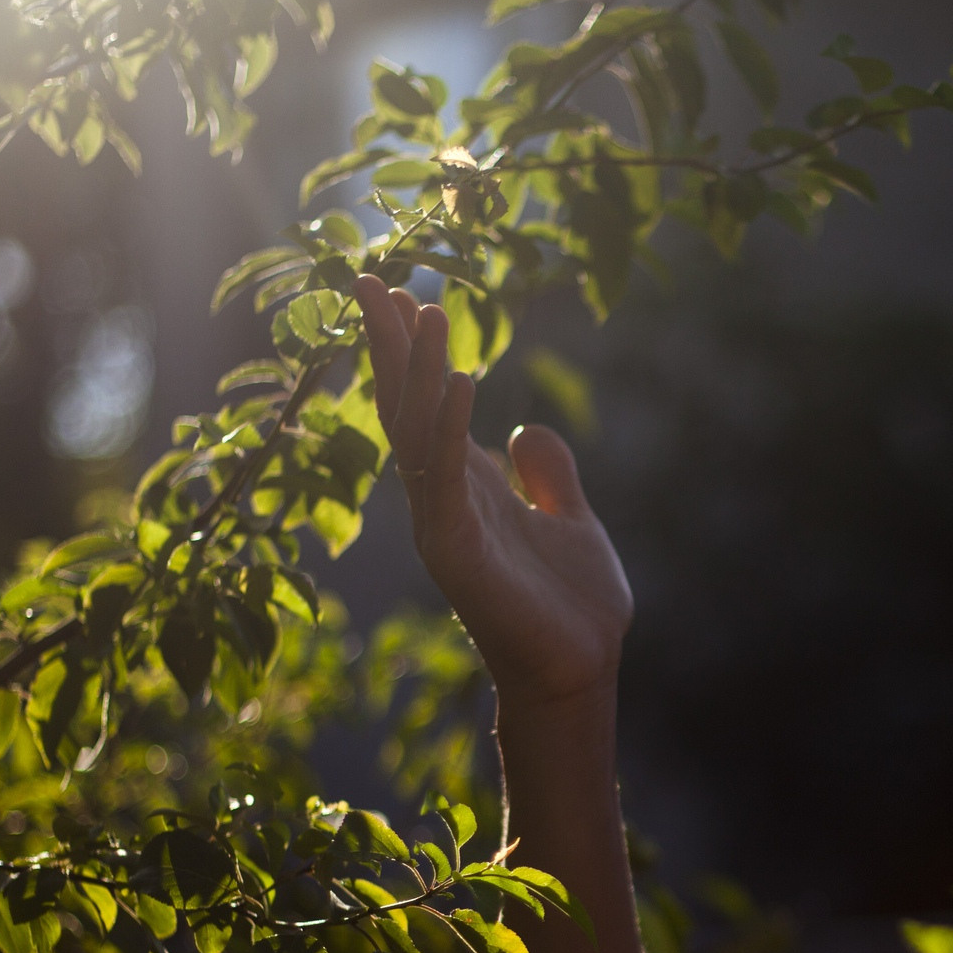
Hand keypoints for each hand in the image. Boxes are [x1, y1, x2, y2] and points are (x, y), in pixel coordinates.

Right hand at [355, 274, 632, 711]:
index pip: (423, 406)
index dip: (408, 352)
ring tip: (418, 310)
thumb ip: (548, 476)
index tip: (398, 295)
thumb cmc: (572, 606)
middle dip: (388, 346)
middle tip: (371, 281)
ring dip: (414, 372)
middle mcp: (442, 500)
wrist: (581, 671)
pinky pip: (444, 482)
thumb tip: (529, 429)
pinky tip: (455, 382)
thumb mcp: (571, 520)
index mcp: (466, 487)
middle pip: (403, 408)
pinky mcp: (457, 554)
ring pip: (416, 435)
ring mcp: (442, 526)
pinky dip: (447, 430)